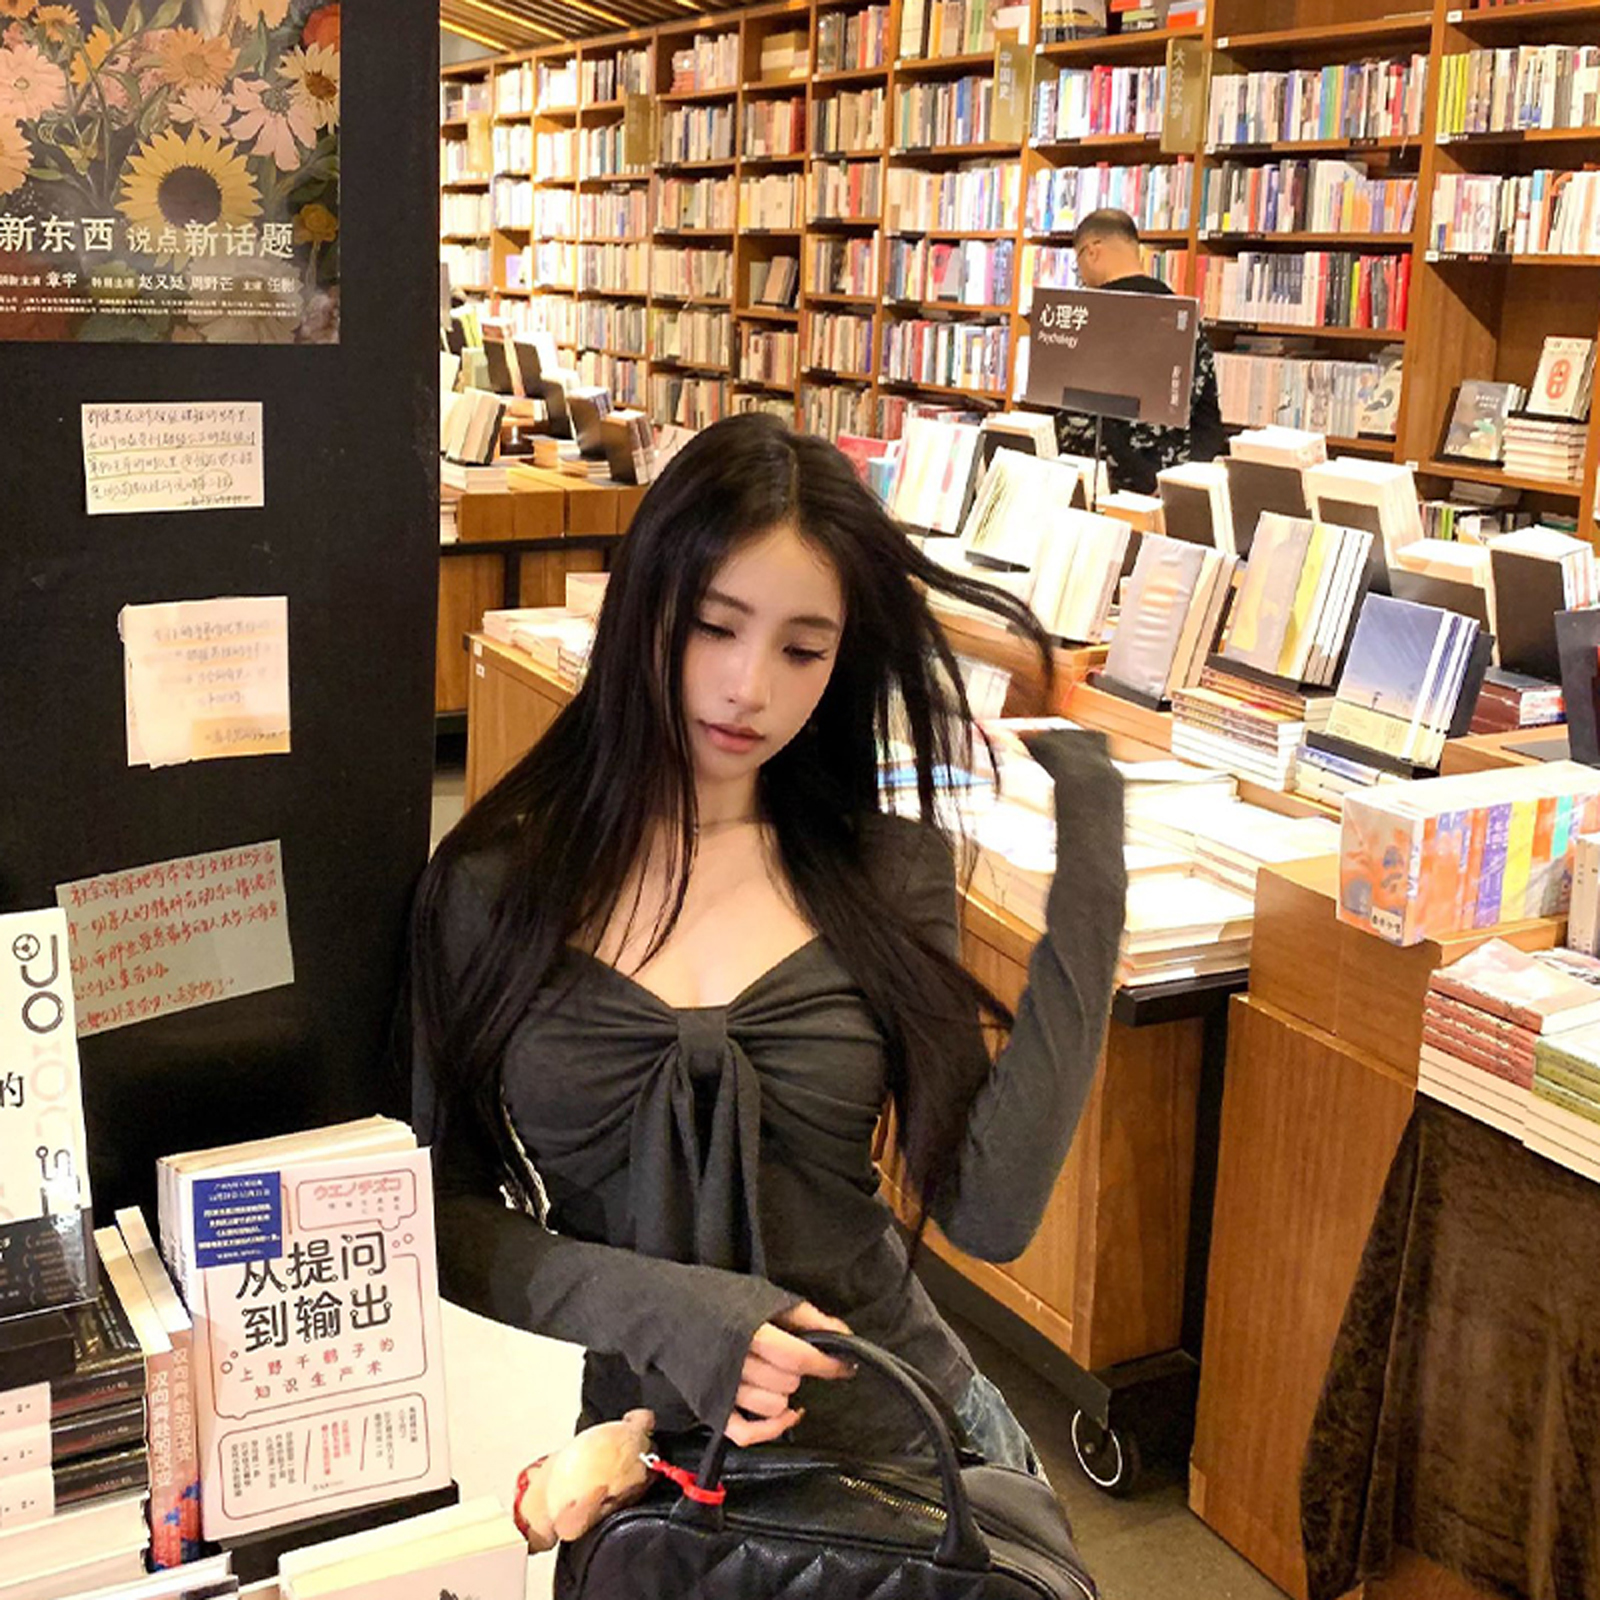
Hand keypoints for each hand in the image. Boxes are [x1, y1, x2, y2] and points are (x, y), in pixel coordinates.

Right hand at [723, 1301, 852, 1446]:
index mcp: (749, 1331)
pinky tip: (783, 1415)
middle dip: (798, 1370)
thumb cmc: (714, 1297)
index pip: (799, 1357)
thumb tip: (840, 1334)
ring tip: (778, 1376)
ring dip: (784, 1394)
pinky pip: (747, 1434)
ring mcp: (721, 1390)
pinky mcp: (711, 1408)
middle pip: (787, 1382)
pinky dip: (770, 1429)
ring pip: (773, 1408)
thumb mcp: (761, 1295)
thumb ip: (804, 1315)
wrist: (664, 1309)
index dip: (827, 1364)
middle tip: (794, 1357)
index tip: (844, 1365)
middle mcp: (735, 1363)